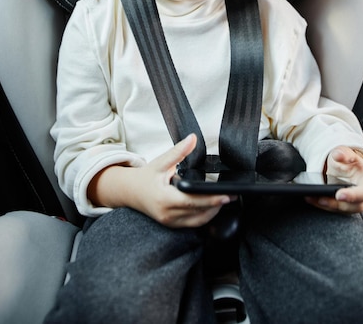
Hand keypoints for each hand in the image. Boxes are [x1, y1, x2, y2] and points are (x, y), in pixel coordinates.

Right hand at [88, 134, 233, 227]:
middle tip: (232, 196)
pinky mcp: (172, 224)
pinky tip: (213, 207)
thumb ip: (179, 151)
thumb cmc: (145, 177)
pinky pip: (192, 223)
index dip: (210, 200)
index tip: (225, 195)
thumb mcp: (160, 162)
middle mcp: (167, 213)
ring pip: (197, 221)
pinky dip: (204, 216)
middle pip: (198, 213)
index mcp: (164, 198)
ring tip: (225, 200)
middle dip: (217, 205)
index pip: (192, 201)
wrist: (129, 192)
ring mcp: (170, 221)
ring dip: (212, 212)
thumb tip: (192, 138)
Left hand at [305, 146, 362, 213]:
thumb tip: (338, 155)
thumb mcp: (348, 154)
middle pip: (353, 206)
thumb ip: (344, 153)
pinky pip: (334, 210)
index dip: (353, 196)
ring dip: (326, 206)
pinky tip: (311, 199)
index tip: (339, 195)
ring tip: (311, 198)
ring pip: (342, 210)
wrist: (348, 168)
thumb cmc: (350, 162)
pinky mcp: (344, 208)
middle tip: (321, 200)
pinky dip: (322, 205)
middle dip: (336, 205)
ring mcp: (354, 205)